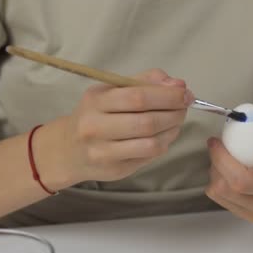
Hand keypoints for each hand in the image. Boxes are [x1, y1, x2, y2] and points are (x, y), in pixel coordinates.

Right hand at [37, 69, 193, 188]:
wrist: (67, 149)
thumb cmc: (95, 114)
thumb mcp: (112, 90)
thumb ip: (144, 82)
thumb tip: (177, 84)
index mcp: (95, 101)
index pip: (137, 97)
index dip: (167, 95)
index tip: (185, 93)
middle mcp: (95, 128)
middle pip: (146, 122)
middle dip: (174, 113)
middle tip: (184, 107)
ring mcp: (104, 152)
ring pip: (151, 143)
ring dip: (172, 130)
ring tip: (177, 121)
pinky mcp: (115, 170)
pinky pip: (149, 157)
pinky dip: (164, 144)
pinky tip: (165, 136)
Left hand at [205, 132, 252, 221]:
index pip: (241, 181)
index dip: (222, 160)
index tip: (215, 141)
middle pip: (224, 188)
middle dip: (216, 164)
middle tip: (220, 147)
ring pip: (217, 193)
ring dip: (215, 172)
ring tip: (226, 158)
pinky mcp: (244, 215)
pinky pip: (218, 197)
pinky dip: (216, 180)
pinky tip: (227, 171)